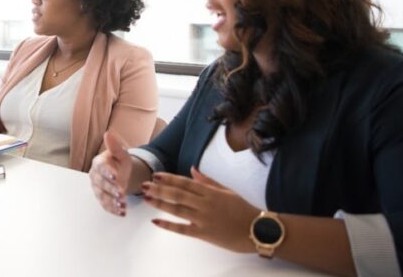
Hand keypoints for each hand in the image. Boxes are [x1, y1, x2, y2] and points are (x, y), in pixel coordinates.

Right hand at [89, 132, 132, 215]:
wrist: (121, 172)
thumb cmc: (120, 162)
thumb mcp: (121, 153)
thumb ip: (115, 146)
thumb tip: (108, 133)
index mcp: (98, 163)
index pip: (101, 167)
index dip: (107, 172)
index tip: (115, 176)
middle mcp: (95, 176)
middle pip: (101, 184)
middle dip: (111, 189)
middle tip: (121, 193)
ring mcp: (97, 189)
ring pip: (103, 196)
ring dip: (112, 202)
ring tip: (123, 205)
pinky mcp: (102, 199)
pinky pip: (105, 205)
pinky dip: (113, 209)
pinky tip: (121, 212)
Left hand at [142, 167, 258, 252]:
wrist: (258, 230)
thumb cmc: (243, 209)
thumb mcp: (227, 191)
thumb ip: (208, 181)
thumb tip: (192, 169)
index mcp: (210, 192)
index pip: (186, 183)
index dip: (169, 179)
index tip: (156, 175)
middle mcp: (204, 204)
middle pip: (178, 195)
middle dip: (159, 189)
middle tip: (144, 186)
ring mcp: (203, 219)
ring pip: (177, 209)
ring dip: (160, 203)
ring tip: (146, 199)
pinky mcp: (203, 234)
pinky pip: (183, 229)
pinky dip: (168, 225)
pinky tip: (156, 221)